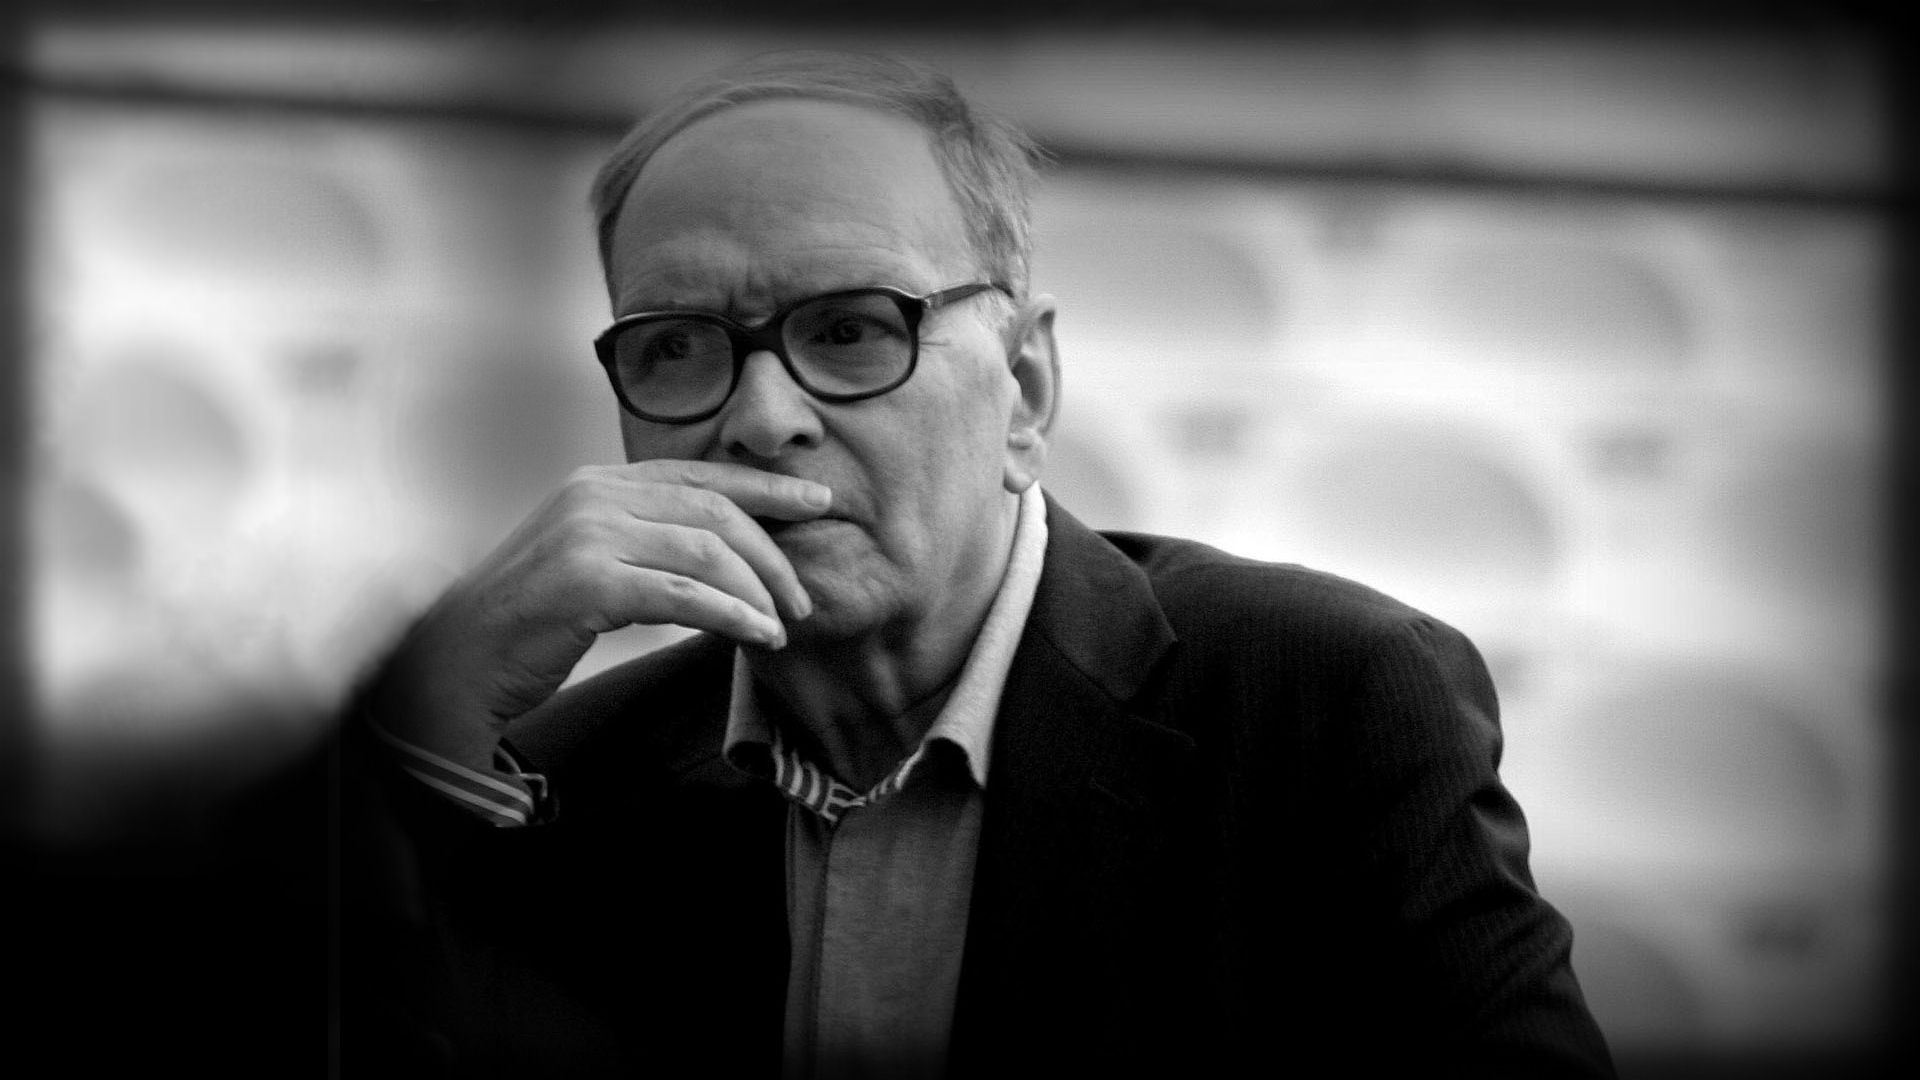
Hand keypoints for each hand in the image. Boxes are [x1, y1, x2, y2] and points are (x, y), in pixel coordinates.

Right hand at [367, 460, 829, 770]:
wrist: (456, 662)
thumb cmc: (528, 621)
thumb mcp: (590, 561)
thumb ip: (644, 544)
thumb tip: (728, 559)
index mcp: (599, 483)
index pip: (701, 475)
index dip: (765, 488)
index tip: (818, 500)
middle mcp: (594, 495)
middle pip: (715, 510)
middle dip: (772, 553)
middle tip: (803, 598)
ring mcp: (588, 535)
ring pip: (707, 552)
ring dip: (756, 593)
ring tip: (780, 628)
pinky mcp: (587, 582)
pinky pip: (684, 595)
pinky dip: (731, 616)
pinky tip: (756, 637)